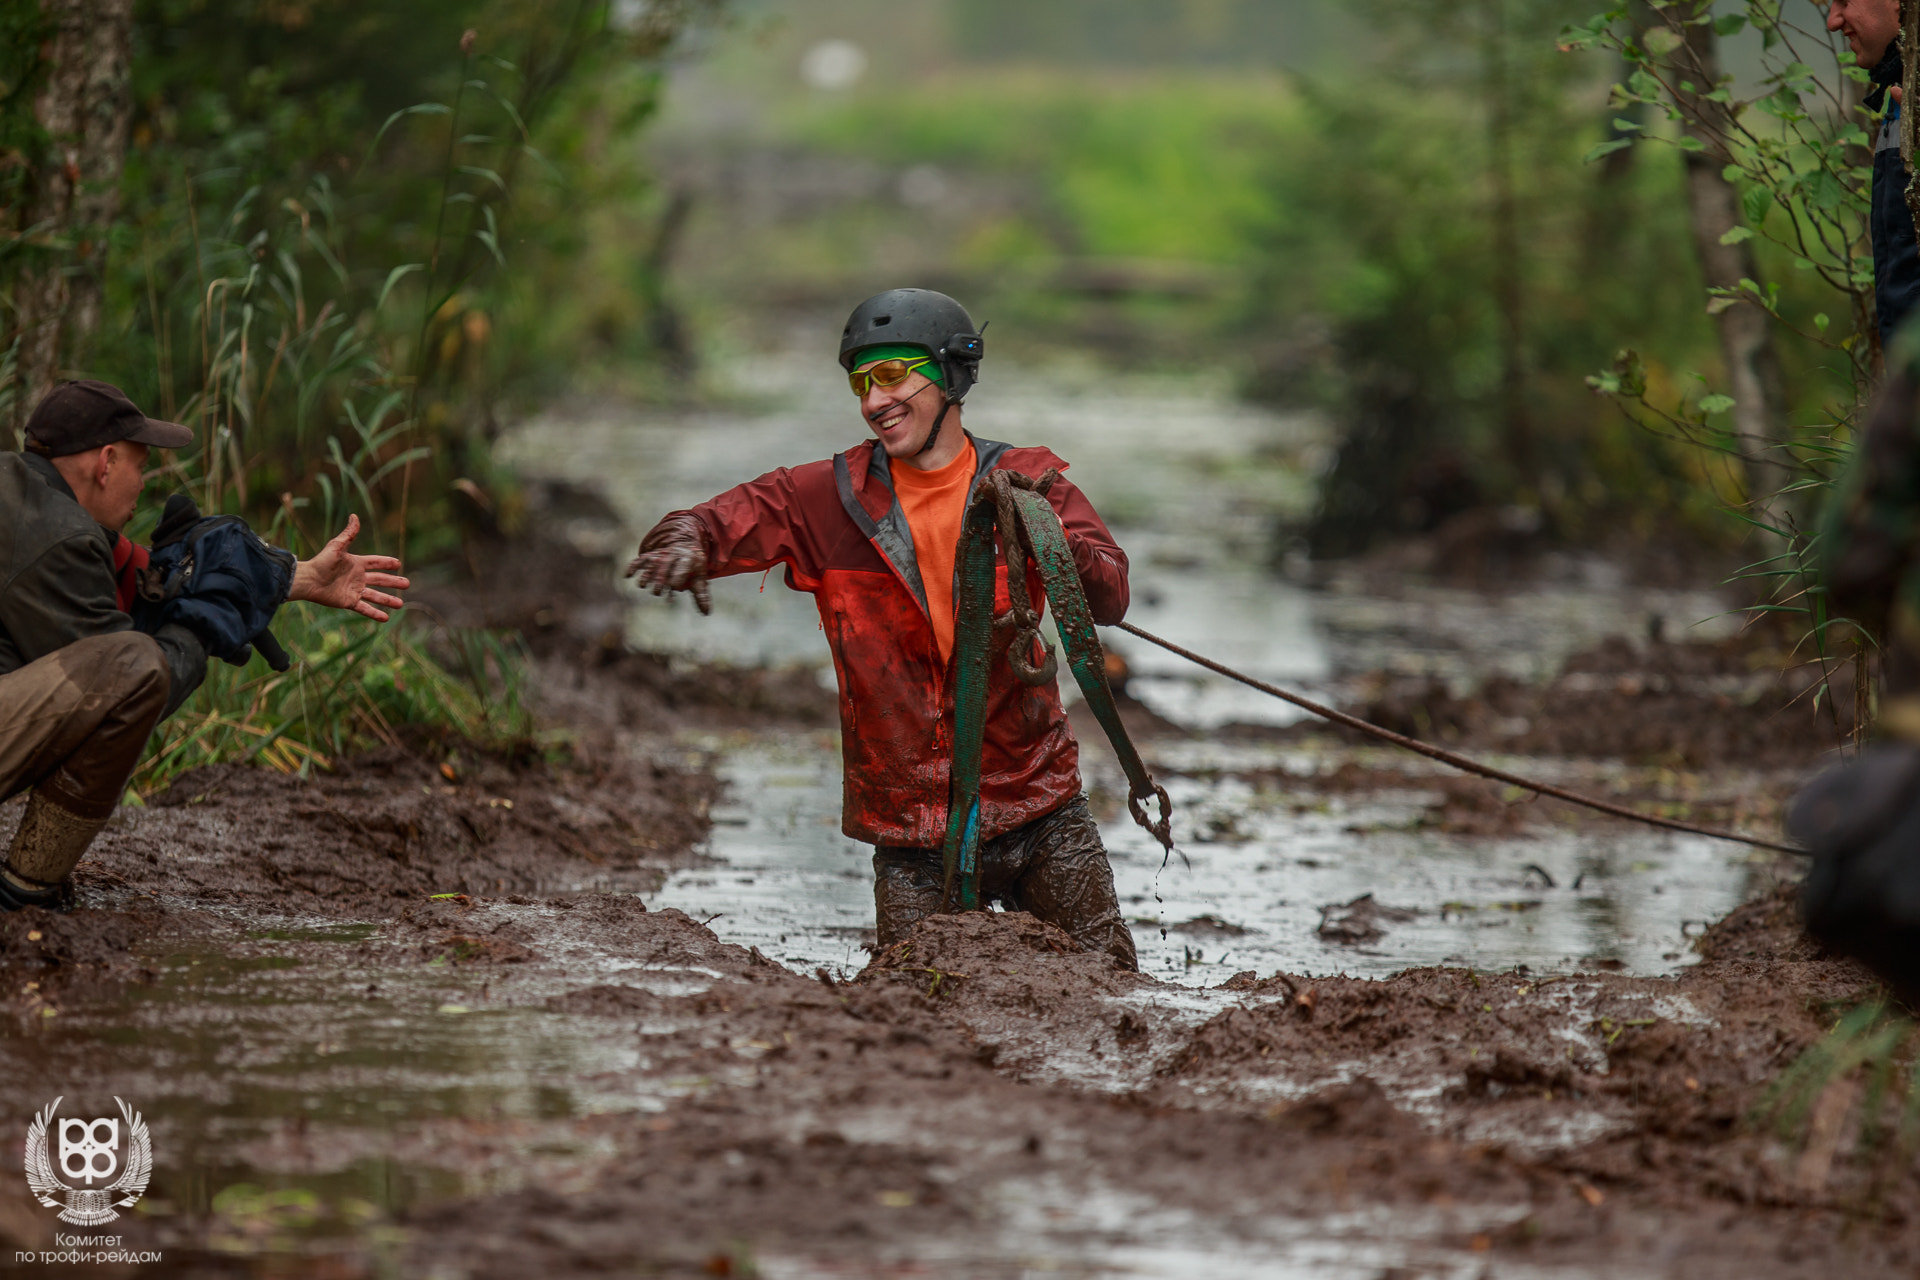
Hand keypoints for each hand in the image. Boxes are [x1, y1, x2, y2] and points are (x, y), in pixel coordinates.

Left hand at [290, 514, 409, 620]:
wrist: (309, 580)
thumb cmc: (321, 562)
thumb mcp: (336, 546)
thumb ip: (348, 533)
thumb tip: (354, 516)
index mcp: (356, 563)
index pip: (375, 562)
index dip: (386, 562)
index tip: (398, 564)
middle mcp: (357, 578)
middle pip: (380, 580)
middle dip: (393, 582)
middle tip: (407, 584)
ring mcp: (354, 591)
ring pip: (375, 596)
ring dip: (388, 599)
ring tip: (401, 604)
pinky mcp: (349, 602)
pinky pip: (365, 608)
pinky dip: (375, 613)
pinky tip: (386, 618)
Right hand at [624, 513, 711, 614]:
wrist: (685, 546)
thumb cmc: (693, 568)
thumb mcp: (700, 579)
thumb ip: (702, 595)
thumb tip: (706, 612)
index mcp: (688, 559)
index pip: (682, 567)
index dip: (678, 577)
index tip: (674, 589)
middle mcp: (673, 555)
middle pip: (665, 566)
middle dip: (660, 578)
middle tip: (657, 592)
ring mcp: (661, 554)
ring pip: (652, 563)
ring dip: (646, 574)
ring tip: (641, 586)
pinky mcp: (652, 555)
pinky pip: (641, 559)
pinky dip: (634, 566)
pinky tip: (627, 575)